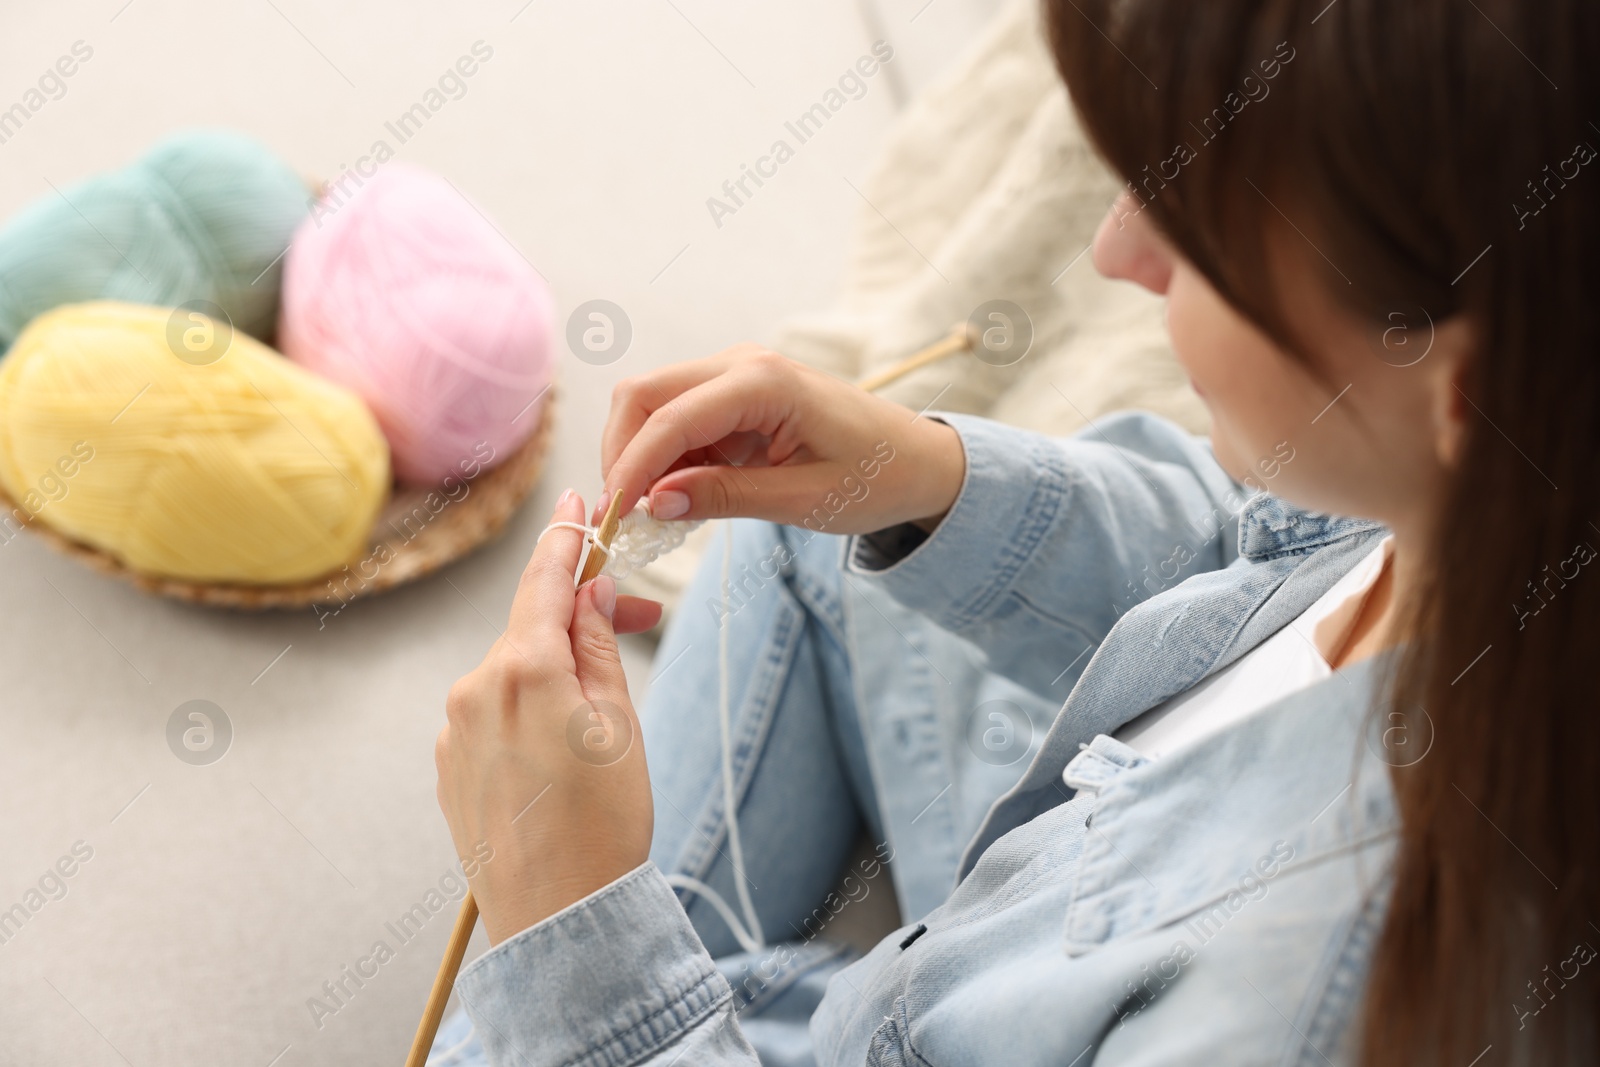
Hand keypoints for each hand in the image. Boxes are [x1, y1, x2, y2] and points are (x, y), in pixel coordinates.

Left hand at [434, 490, 659, 944]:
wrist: (558, 917)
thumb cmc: (602, 826)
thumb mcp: (620, 723)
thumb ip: (598, 645)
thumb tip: (587, 594)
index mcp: (523, 669)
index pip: (544, 579)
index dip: (565, 536)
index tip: (577, 502)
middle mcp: (475, 688)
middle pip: (532, 628)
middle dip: (579, 619)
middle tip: (638, 622)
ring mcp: (456, 728)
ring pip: (514, 672)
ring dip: (555, 671)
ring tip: (602, 717)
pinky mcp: (450, 763)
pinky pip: (494, 712)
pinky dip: (529, 710)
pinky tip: (562, 752)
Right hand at [600, 345, 965, 533]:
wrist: (916, 460)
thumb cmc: (875, 478)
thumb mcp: (803, 500)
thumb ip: (726, 497)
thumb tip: (654, 504)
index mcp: (765, 382)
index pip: (670, 419)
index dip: (630, 469)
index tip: (611, 518)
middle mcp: (742, 363)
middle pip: (642, 395)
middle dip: (621, 454)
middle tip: (621, 516)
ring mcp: (735, 372)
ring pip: (651, 404)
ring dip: (640, 456)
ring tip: (655, 513)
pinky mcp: (733, 393)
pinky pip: (677, 419)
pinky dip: (665, 458)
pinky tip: (682, 496)